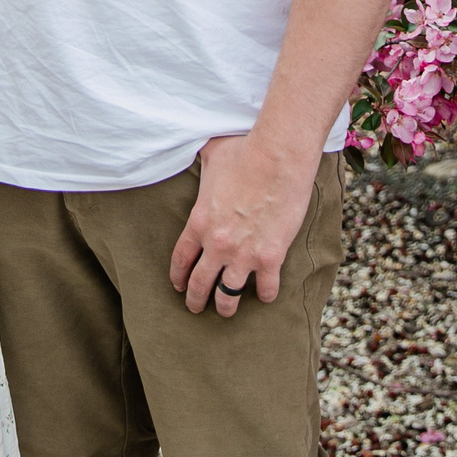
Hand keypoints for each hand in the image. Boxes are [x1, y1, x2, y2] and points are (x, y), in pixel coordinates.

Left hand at [169, 133, 317, 317]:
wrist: (278, 156)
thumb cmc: (244, 150)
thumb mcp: (211, 154)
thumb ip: (201, 162)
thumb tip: (192, 145)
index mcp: (199, 222)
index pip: (180, 259)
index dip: (178, 276)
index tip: (178, 286)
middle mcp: (217, 244)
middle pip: (200, 284)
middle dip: (195, 300)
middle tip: (195, 308)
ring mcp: (244, 254)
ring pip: (228, 295)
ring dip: (225, 306)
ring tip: (226, 311)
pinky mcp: (271, 257)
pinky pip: (266, 289)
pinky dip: (265, 294)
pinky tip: (265, 296)